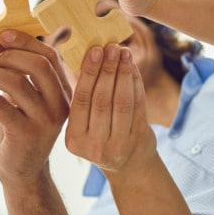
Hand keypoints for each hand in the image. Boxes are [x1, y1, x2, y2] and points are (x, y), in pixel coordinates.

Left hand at [0, 30, 70, 186]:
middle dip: (9, 55)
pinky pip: (0, 106)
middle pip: (38, 66)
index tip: (3, 35)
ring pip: (17, 83)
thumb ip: (21, 74)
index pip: (51, 56)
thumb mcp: (27, 99)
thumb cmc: (22, 127)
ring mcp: (44, 121)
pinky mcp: (25, 135)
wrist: (23, 171)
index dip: (26, 42)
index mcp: (63, 91)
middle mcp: (59, 105)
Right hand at [65, 44, 155, 176]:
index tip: (94, 50)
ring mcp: (118, 146)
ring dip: (123, 73)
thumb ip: (83, 99)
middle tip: (111, 47)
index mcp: (74, 140)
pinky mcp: (138, 141)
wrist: (129, 168)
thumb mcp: (84, 126)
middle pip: (101, 99)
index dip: (89, 73)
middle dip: (107, 69)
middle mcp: (94, 146)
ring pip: (121, 101)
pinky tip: (133, 68)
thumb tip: (88, 56)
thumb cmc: (101, 137)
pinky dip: (136, 84)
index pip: (81, 100)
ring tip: (124, 52)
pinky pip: (138, 106)